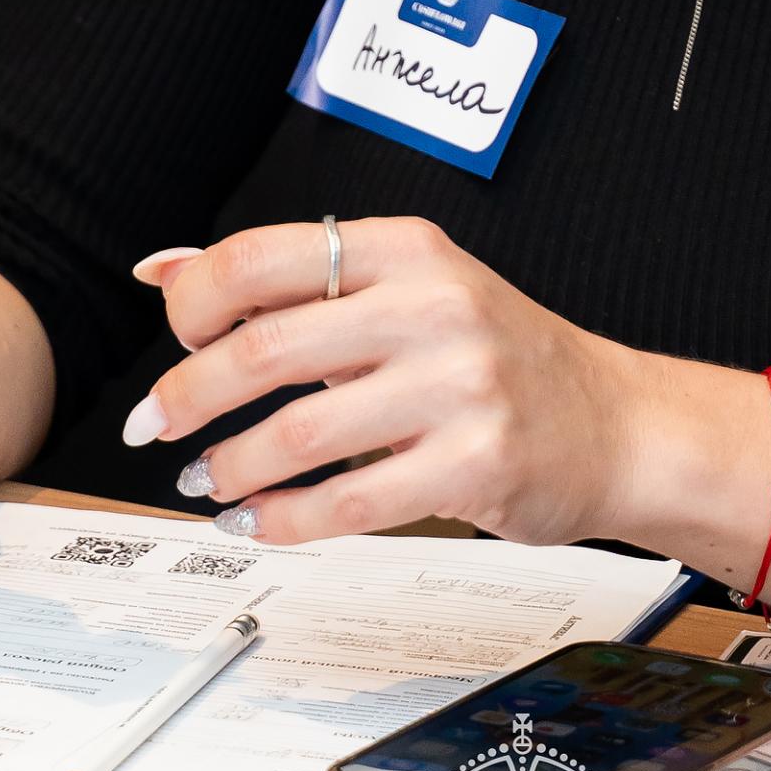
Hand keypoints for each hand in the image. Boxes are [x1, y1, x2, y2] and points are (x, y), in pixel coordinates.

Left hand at [129, 217, 636, 545]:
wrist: (615, 422)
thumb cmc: (496, 356)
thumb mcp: (405, 288)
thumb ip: (289, 282)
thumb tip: (163, 270)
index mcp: (406, 249)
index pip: (262, 257)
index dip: (194, 304)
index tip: (174, 341)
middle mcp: (433, 306)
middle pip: (264, 347)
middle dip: (187, 397)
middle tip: (154, 427)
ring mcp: (459, 387)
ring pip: (299, 433)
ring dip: (229, 465)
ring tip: (205, 479)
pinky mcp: (476, 465)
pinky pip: (351, 503)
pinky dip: (285, 521)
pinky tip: (259, 521)